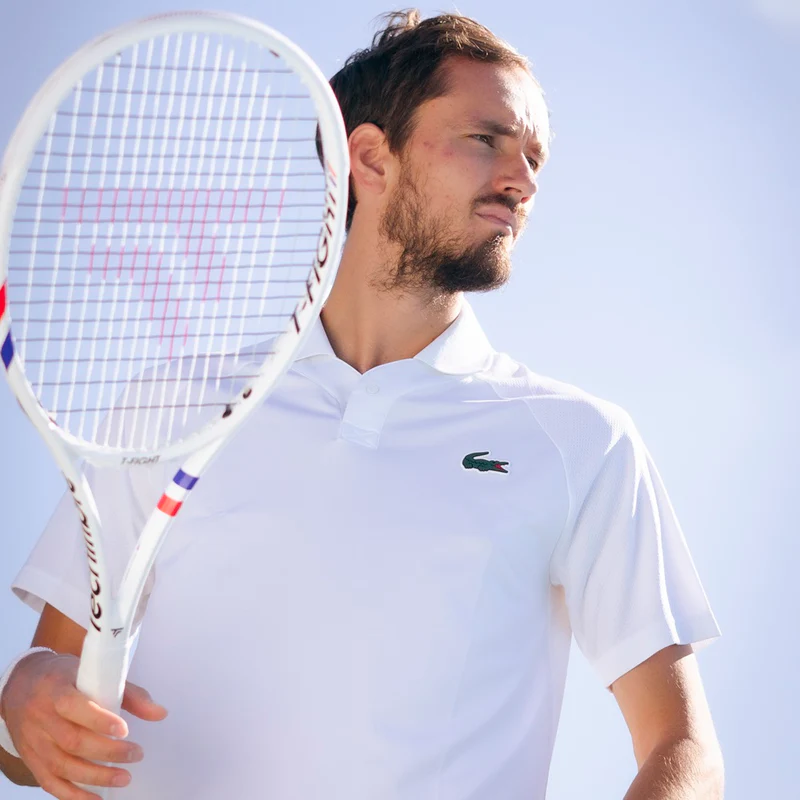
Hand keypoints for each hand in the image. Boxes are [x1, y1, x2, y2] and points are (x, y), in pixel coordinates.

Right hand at [0, 650, 166, 798]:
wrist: (21, 685)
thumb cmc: (64, 677)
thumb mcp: (92, 673)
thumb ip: (128, 693)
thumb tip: (161, 713)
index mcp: (56, 689)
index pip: (74, 707)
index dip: (99, 720)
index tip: (124, 729)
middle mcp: (41, 717)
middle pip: (73, 741)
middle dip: (108, 751)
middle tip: (136, 754)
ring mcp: (34, 741)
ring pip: (62, 765)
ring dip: (96, 776)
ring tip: (124, 777)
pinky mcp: (32, 759)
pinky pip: (50, 782)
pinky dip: (73, 794)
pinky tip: (96, 797)